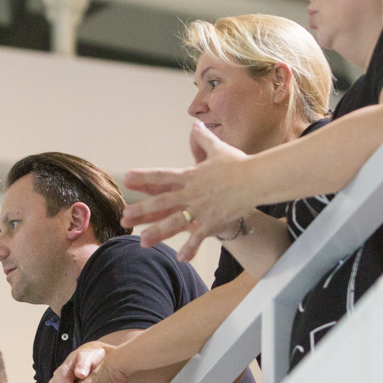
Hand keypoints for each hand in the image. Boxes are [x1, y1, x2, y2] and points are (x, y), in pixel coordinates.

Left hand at [122, 123, 251, 259]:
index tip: (127, 177)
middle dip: (142, 210)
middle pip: (163, 202)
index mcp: (191, 175)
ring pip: (176, 222)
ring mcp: (202, 208)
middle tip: (124, 217)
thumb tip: (195, 123)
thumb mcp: (218, 148)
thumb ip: (203, 138)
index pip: (163, 175)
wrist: (258, 179)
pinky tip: (180, 258)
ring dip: (158, 232)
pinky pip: (200, 236)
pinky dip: (190, 248)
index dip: (144, 176)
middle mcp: (192, 192)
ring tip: (142, 242)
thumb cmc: (239, 164)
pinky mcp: (214, 220)